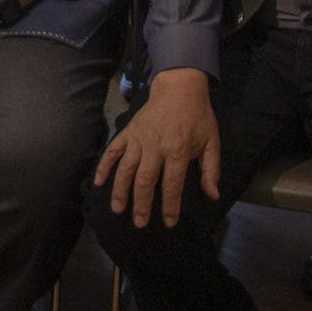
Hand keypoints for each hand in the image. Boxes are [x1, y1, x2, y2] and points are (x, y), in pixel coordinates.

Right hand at [93, 69, 221, 227]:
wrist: (179, 87)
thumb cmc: (197, 116)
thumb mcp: (212, 141)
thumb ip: (211, 170)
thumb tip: (213, 195)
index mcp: (177, 150)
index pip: (172, 184)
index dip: (170, 206)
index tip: (169, 222)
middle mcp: (155, 147)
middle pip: (145, 180)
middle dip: (141, 204)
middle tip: (139, 223)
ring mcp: (138, 139)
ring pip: (126, 169)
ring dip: (120, 190)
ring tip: (117, 209)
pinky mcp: (128, 132)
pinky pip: (113, 151)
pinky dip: (104, 166)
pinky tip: (98, 182)